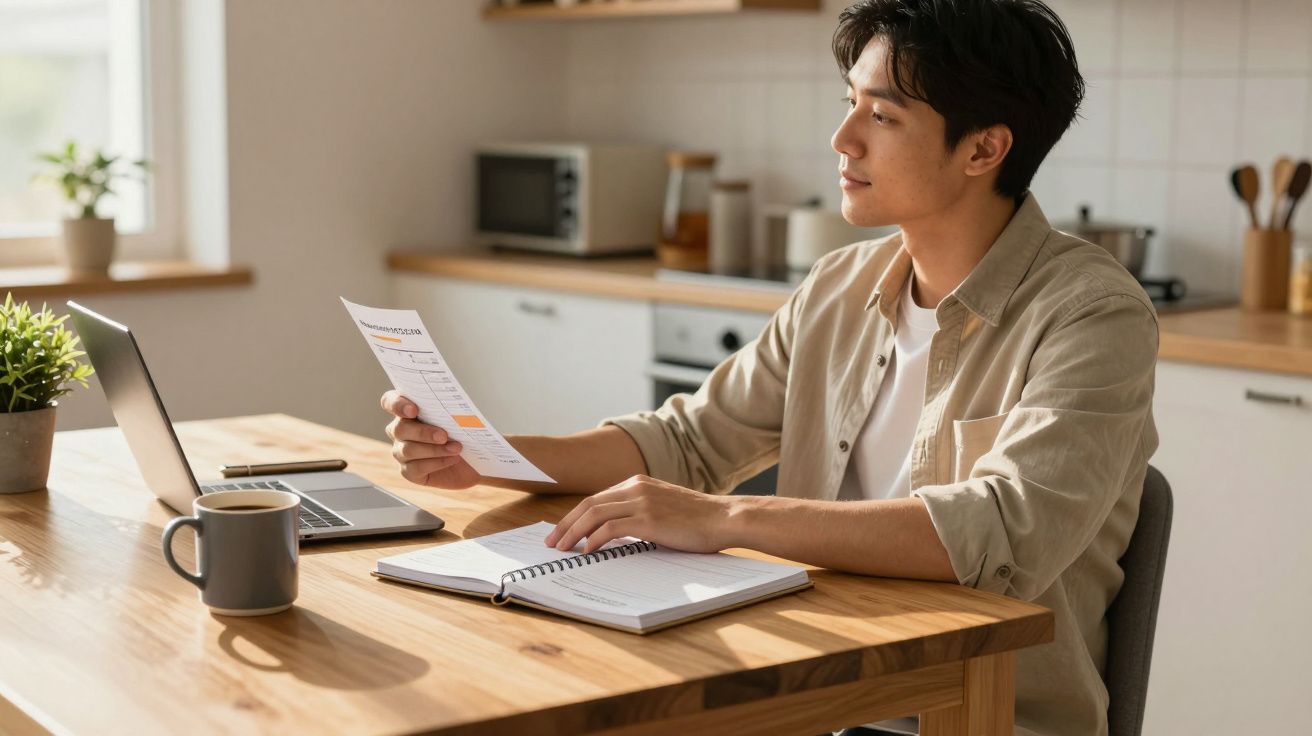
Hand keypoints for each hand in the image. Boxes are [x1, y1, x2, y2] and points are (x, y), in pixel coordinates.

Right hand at [380, 390, 480, 489]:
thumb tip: (456, 405)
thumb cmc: (465, 433)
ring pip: (407, 450)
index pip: (390, 402)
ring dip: (434, 449)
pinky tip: (452, 459)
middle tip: (444, 435)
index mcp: (407, 410)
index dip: (397, 404)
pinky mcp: (409, 471)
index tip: (414, 410)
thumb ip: (450, 409)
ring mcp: (402, 452)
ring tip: (456, 448)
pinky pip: (415, 468)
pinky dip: (436, 463)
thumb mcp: (461, 418)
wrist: (473, 460)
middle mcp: (400, 430)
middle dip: (423, 432)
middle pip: (399, 428)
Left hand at [543, 475, 737, 553]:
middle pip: (588, 504)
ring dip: (573, 533)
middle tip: (552, 543)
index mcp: (638, 482)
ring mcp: (641, 501)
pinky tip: (587, 552)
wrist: (724, 518)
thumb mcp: (664, 508)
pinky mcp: (648, 519)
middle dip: (565, 525)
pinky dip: (594, 540)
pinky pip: (610, 528)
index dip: (575, 516)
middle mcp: (636, 487)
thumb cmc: (698, 520)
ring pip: (593, 515)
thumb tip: (615, 534)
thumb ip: (640, 513)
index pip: (596, 498)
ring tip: (562, 550)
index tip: (562, 531)